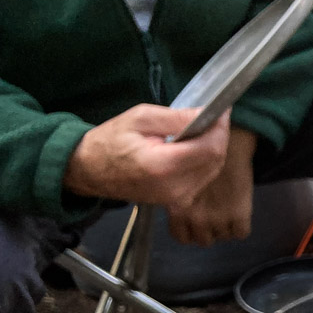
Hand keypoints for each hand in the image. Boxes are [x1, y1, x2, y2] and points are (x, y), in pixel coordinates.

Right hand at [63, 106, 229, 209]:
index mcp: (163, 165)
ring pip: (213, 170)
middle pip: (216, 160)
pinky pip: (203, 179)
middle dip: (218, 137)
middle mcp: (175, 187)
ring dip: (213, 149)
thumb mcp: (140, 118)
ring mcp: (178, 198)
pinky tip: (193, 147)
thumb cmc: (110, 141)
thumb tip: (207, 114)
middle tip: (212, 118)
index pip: (209, 148)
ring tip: (201, 130)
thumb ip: (176, 118)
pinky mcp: (178, 201)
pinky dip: (204, 161)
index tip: (221, 111)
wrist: (91, 171)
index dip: (220, 128)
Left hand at [167, 126, 257, 246]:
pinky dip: (240, 226)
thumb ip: (178, 196)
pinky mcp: (240, 215)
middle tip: (212, 216)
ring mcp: (219, 218)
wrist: (227, 145)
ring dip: (224, 229)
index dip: (189, 230)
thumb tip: (178, 205)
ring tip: (225, 213)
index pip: (180, 236)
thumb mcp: (178, 177)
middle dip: (208, 231)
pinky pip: (241, 233)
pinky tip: (238, 213)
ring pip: (222, 238)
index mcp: (178, 209)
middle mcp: (197, 218)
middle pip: (203, 240)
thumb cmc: (199, 156)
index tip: (194, 221)